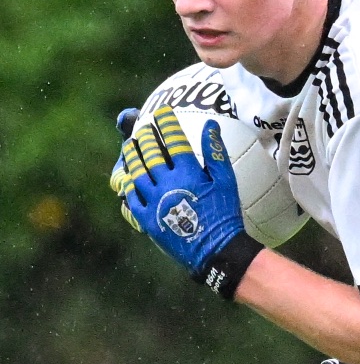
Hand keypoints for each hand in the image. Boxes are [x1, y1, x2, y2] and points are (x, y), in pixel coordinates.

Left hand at [110, 105, 261, 296]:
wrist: (216, 251)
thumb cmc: (225, 216)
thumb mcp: (227, 183)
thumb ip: (216, 153)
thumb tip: (210, 125)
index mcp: (188, 173)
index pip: (173, 140)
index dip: (166, 123)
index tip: (162, 112)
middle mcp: (167, 183)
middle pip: (149, 152)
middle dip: (144, 136)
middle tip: (142, 128)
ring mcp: (153, 200)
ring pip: (135, 171)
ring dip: (132, 155)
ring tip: (130, 146)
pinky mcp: (146, 218)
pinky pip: (130, 196)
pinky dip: (127, 183)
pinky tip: (128, 177)